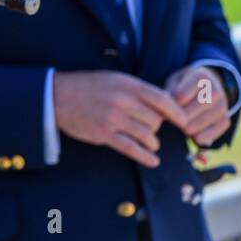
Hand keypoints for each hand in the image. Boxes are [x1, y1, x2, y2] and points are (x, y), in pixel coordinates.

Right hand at [53, 71, 188, 167]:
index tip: (184, 121)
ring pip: (147, 136)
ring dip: (152, 142)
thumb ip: (137, 91)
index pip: (162, 100)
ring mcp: (113, 119)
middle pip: (156, 121)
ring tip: (149, 142)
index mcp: (127, 85)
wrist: (57, 95)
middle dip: (157, 127)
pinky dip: (145, 157)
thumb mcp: (114, 80)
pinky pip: (132, 149)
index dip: (177, 112)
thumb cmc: (87, 87)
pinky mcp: (104, 134)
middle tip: (151, 128)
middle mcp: (122, 101)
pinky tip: (152, 160)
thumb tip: (163, 107)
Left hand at [165, 65, 230, 146]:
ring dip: (184, 129)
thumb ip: (169, 94)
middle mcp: (215, 91)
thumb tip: (165, 114)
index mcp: (200, 77)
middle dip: (175, 118)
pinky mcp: (225, 120)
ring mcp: (222, 106)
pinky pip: (208, 136)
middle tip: (171, 118)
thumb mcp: (173, 82)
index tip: (165, 106)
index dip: (168, 105)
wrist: (206, 87)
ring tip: (180, 124)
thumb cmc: (183, 85)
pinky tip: (192, 134)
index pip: (180, 97)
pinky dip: (196, 138)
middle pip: (186, 114)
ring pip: (194, 127)